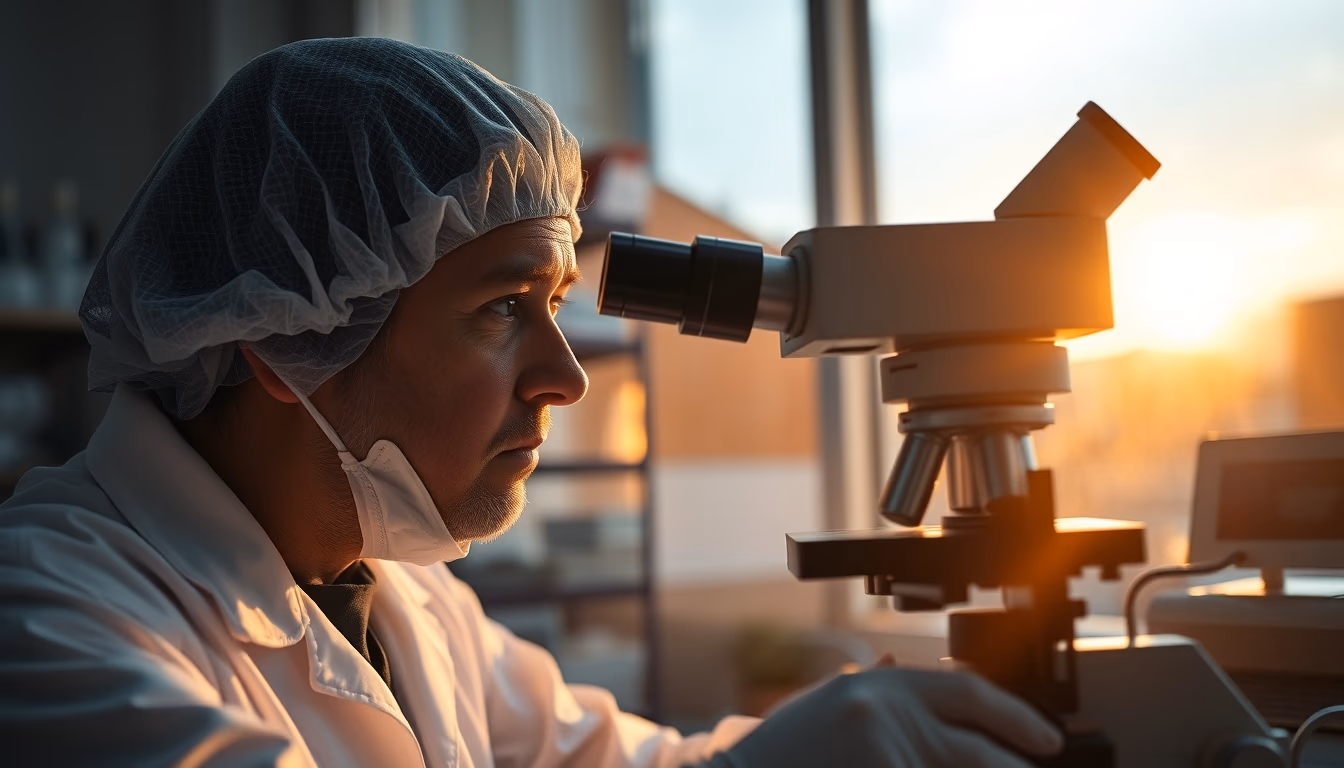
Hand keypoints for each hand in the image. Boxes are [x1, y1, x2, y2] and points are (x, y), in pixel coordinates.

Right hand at [708, 667, 1062, 767]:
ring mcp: (883, 759)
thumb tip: (926, 673)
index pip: (968, 691)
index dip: (1017, 717)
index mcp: (881, 687)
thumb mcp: (834, 704)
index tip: (1048, 742)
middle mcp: (885, 717)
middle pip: (979, 754)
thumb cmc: (782, 752)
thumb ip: (884, 692)